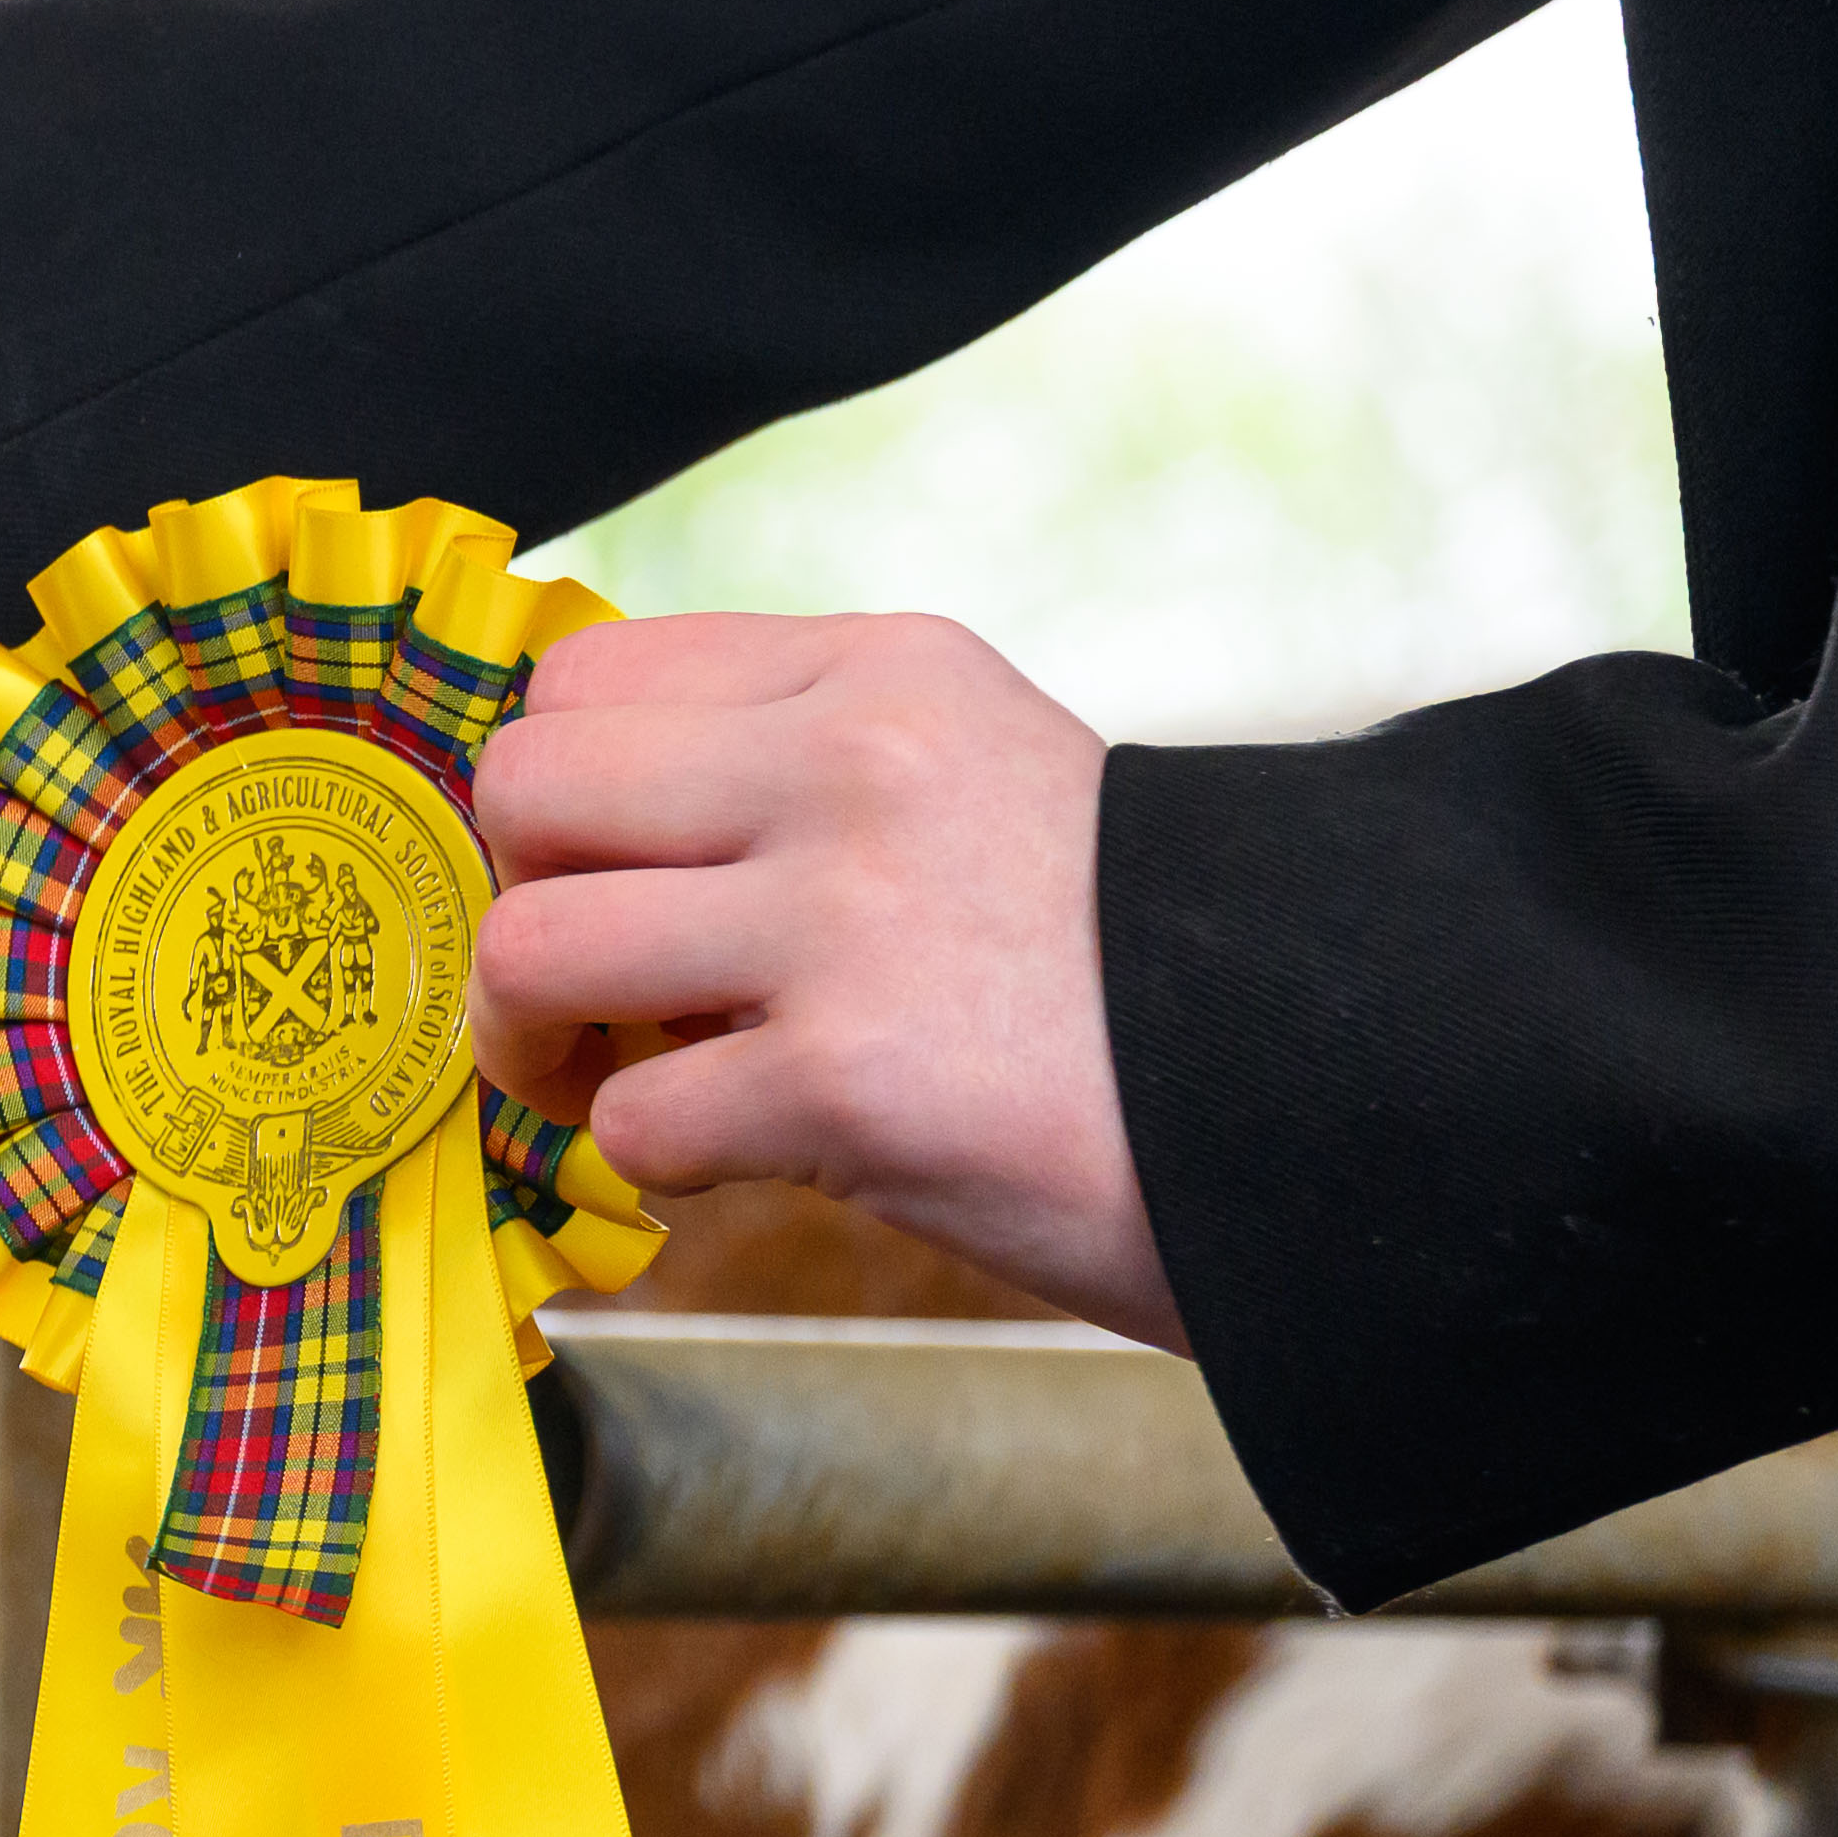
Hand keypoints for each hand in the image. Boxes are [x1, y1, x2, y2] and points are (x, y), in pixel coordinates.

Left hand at [463, 612, 1179, 1336]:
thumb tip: (577, 835)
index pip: (587, 677)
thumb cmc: (1115, 965)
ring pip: (527, 947)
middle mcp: (855, 765)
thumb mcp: (972, 785)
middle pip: (523, 787)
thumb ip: (794, 776)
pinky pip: (626, 1118)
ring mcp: (847, 916)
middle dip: (513, 904)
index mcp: (882, 674)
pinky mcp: (846, 1075)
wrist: (1324, 1079)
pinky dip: (650, 1162)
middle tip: (584, 992)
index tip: (605, 878)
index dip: (553, 800)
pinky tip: (740, 1155)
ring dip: (534, 1044)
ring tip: (617, 1079)